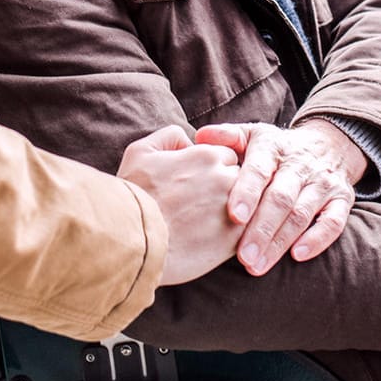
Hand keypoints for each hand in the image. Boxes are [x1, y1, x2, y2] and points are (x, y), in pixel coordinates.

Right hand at [118, 125, 246, 285]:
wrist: (133, 244)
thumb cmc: (133, 197)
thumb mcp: (140, 152)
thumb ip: (169, 137)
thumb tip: (188, 140)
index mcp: (207, 156)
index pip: (227, 155)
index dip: (213, 168)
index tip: (199, 182)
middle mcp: (226, 179)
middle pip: (239, 177)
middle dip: (227, 186)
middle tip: (203, 202)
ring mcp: (234, 210)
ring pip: (247, 205)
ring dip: (235, 210)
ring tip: (208, 222)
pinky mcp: (235, 240)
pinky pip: (246, 231)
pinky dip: (235, 233)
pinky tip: (213, 239)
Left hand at [194, 121, 364, 275]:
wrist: (326, 145)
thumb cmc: (274, 149)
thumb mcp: (252, 135)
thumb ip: (227, 137)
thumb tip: (200, 137)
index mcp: (272, 147)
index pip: (260, 169)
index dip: (247, 192)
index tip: (234, 216)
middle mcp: (300, 164)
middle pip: (281, 198)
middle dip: (261, 229)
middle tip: (243, 256)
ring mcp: (323, 182)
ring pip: (302, 213)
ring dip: (280, 242)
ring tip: (257, 266)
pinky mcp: (342, 199)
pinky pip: (334, 222)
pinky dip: (317, 240)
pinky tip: (297, 256)